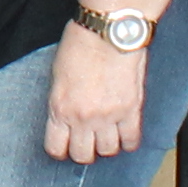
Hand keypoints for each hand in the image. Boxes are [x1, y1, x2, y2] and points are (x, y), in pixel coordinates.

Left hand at [43, 25, 151, 162]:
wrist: (109, 31)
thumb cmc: (81, 43)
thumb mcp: (58, 75)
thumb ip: (62, 100)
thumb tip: (66, 115)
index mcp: (59, 108)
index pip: (56, 148)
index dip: (60, 150)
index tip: (64, 146)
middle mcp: (83, 118)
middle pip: (83, 155)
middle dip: (83, 152)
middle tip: (87, 143)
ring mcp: (108, 117)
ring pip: (108, 151)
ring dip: (106, 147)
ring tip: (106, 138)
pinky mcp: (131, 111)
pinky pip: (131, 140)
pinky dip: (128, 142)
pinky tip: (125, 136)